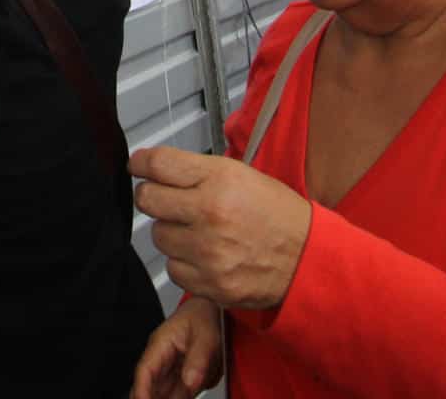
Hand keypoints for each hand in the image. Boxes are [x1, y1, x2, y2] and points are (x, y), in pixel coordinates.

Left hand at [130, 146, 311, 309]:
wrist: (308, 258)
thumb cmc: (278, 215)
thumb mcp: (242, 175)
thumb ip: (197, 170)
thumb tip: (155, 166)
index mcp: (220, 180)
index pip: (158, 164)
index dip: (141, 163)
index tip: (137, 165)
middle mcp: (210, 213)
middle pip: (147, 199)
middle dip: (152, 196)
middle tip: (165, 199)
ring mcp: (208, 251)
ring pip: (158, 236)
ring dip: (170, 232)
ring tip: (197, 231)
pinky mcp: (209, 283)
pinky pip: (173, 269)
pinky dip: (183, 262)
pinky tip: (204, 255)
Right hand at [131, 298, 223, 398]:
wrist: (210, 310)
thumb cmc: (203, 316)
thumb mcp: (207, 336)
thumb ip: (199, 359)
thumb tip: (190, 381)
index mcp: (161, 343)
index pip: (145, 370)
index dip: (142, 390)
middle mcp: (161, 358)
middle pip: (149, 386)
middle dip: (150, 398)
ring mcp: (169, 369)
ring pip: (161, 392)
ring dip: (168, 398)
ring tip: (181, 396)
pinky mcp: (180, 378)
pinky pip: (175, 394)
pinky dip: (180, 398)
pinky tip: (186, 396)